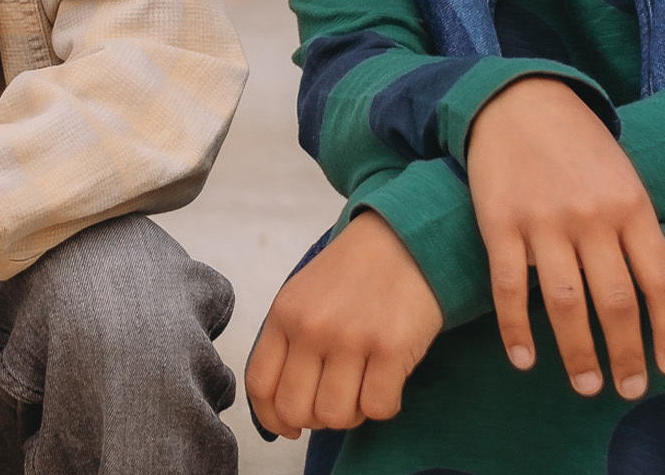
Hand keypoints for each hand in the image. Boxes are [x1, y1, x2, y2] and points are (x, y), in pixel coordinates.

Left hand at [242, 209, 441, 439]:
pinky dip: (384, 406)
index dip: (272, 418)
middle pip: (295, 409)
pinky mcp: (393, 347)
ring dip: (353, 413)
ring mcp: (352, 337)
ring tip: (365, 388)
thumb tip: (281, 409)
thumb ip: (289, 343)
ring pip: (336, 416)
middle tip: (335, 401)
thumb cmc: (354, 274)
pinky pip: (378, 409)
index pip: (259, 385)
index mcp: (284, 314)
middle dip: (315, 419)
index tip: (289, 427)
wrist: (405, 238)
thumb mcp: (304, 296)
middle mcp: (313, 327)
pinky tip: (389, 382)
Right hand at [465, 78, 664, 398]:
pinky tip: (525, 361)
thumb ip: (639, 231)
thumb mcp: (624, 177)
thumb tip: (660, 298)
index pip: (662, 282)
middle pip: (617, 303)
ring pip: (567, 305)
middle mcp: (592, 217)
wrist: (517, 102)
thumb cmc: (578, 147)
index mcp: (632, 205)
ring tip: (587, 386)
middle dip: (627, 355)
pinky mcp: (500, 224)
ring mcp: (544, 222)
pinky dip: (516, 331)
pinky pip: (510, 289)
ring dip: (579, 354)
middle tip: (629, 389)